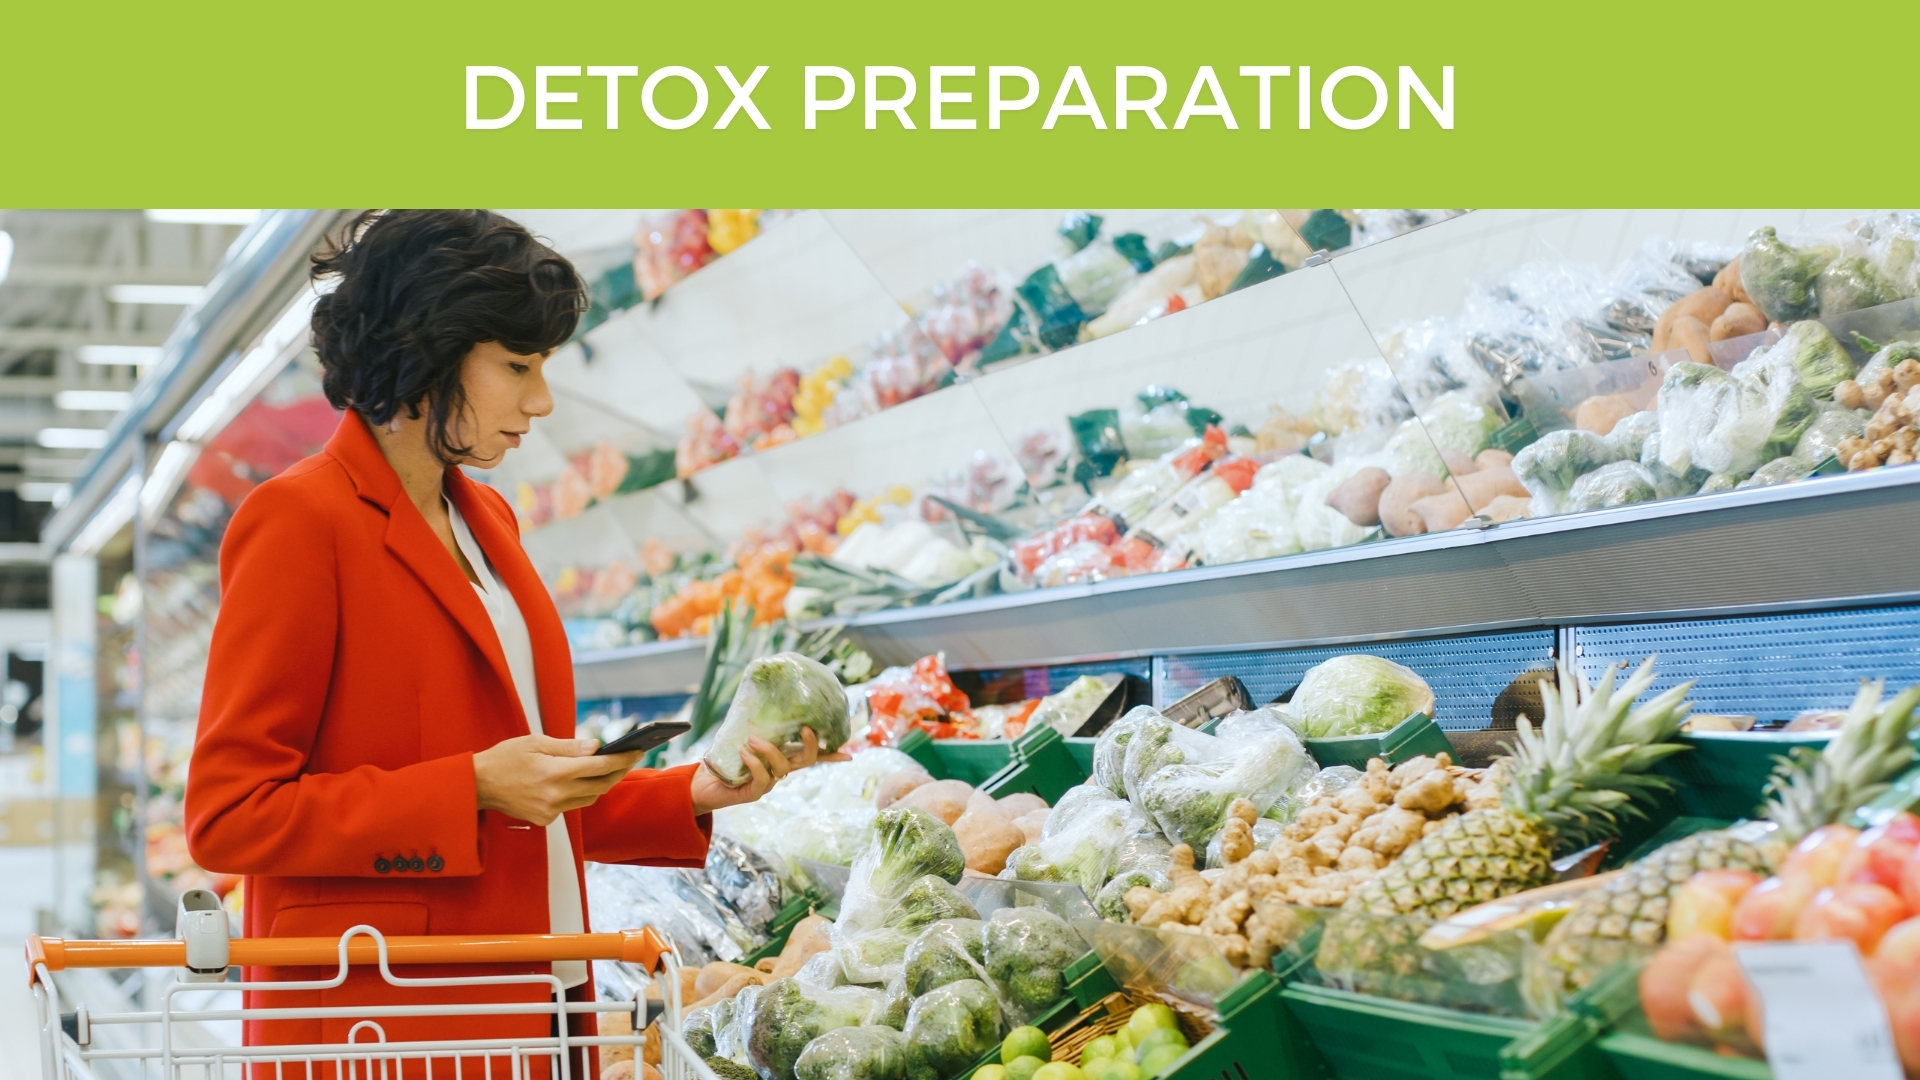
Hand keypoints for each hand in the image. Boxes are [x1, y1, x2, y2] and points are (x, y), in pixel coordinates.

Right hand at [474, 734, 642, 825]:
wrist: (477, 785)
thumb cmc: (504, 758)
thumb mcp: (536, 742)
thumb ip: (569, 747)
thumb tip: (596, 747)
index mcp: (554, 773)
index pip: (598, 766)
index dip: (620, 758)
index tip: (636, 750)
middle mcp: (555, 795)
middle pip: (600, 785)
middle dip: (618, 771)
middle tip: (631, 757)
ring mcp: (550, 811)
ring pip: (589, 798)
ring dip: (601, 784)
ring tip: (611, 767)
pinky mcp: (545, 819)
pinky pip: (572, 806)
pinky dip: (580, 793)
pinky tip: (582, 781)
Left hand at [689, 727, 849, 814]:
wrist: (701, 783)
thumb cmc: (722, 758)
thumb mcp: (740, 737)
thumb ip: (754, 725)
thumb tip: (758, 698)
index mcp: (780, 757)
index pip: (810, 755)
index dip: (830, 755)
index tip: (849, 753)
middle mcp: (778, 770)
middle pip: (806, 760)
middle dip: (812, 745)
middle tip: (806, 728)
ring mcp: (768, 783)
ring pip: (783, 768)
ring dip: (770, 750)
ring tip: (752, 740)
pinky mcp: (753, 793)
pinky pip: (763, 779)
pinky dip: (755, 764)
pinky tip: (744, 753)